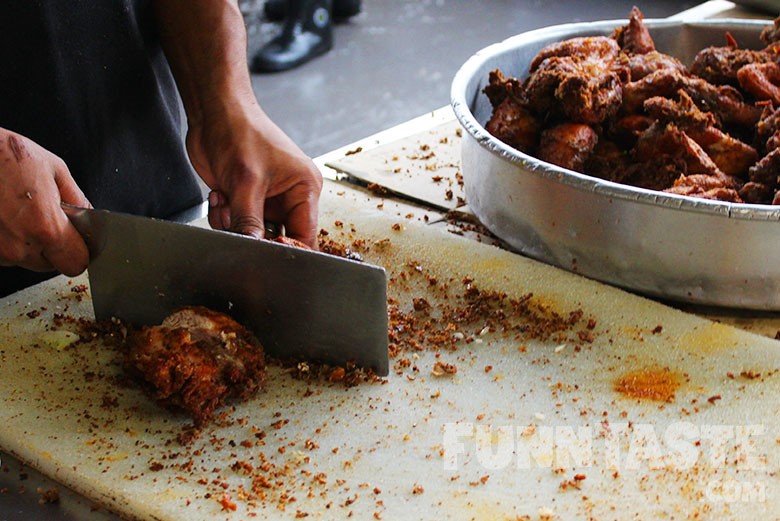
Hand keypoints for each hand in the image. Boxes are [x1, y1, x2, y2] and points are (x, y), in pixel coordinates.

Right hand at [0, 128, 90, 274]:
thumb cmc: (4, 155)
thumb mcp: (54, 168)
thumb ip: (77, 199)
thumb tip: (88, 216)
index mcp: (46, 229)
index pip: (76, 263)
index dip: (79, 250)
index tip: (76, 240)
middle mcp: (19, 247)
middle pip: (50, 264)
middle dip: (51, 245)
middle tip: (41, 215)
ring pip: (24, 259)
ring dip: (25, 242)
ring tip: (16, 211)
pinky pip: (3, 253)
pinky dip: (5, 238)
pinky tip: (2, 215)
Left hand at [186, 102, 322, 247]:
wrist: (212, 113)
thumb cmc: (240, 131)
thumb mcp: (246, 181)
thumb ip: (250, 220)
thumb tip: (253, 249)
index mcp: (305, 188)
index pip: (306, 235)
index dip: (288, 249)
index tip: (266, 252)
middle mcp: (290, 196)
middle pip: (278, 238)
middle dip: (253, 234)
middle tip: (237, 221)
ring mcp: (267, 199)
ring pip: (254, 234)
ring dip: (234, 225)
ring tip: (225, 202)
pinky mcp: (246, 200)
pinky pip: (238, 225)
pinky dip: (224, 217)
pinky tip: (220, 196)